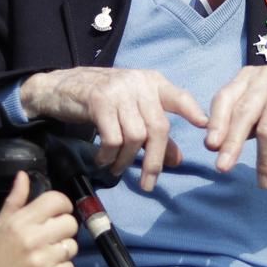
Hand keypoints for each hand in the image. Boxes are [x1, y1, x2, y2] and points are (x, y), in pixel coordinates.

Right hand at [0, 173, 77, 266]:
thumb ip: (13, 203)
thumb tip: (23, 176)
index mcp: (18, 223)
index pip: (56, 200)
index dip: (61, 205)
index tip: (56, 214)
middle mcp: (32, 240)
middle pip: (70, 222)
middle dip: (64, 230)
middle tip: (50, 240)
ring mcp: (43, 262)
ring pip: (72, 246)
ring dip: (62, 252)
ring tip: (45, 259)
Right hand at [20, 67, 207, 189]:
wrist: (60, 87)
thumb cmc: (101, 101)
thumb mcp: (131, 111)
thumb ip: (156, 134)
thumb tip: (179, 160)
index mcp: (152, 82)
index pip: (179, 96)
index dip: (193, 111)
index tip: (206, 127)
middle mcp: (139, 84)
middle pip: (158, 128)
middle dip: (155, 161)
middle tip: (148, 183)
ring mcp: (119, 91)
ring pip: (135, 136)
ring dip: (127, 160)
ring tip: (116, 169)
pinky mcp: (99, 101)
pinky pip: (113, 137)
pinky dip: (109, 155)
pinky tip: (103, 160)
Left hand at [205, 67, 266, 186]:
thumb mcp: (259, 112)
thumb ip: (237, 123)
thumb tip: (213, 144)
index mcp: (249, 77)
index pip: (225, 98)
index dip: (216, 122)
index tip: (210, 146)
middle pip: (244, 113)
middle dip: (232, 143)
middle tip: (223, 168)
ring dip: (263, 161)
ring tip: (263, 183)